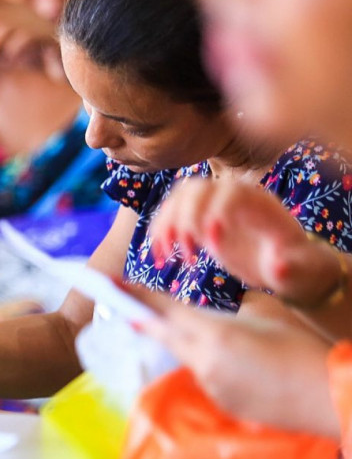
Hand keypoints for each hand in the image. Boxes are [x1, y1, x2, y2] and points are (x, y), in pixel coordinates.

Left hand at [0, 0, 62, 79]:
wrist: (71, 62)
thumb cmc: (30, 55)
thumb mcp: (2, 48)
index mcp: (11, 8)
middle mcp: (21, 10)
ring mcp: (35, 22)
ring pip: (1, 30)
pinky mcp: (47, 36)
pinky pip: (22, 40)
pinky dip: (11, 52)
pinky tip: (9, 62)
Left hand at [124, 283, 338, 437]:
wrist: (332, 398)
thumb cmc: (305, 350)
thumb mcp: (269, 315)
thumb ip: (239, 311)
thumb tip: (229, 314)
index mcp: (214, 334)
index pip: (165, 310)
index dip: (136, 296)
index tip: (109, 283)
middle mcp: (203, 362)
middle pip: (167, 335)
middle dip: (149, 321)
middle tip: (128, 308)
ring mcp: (211, 388)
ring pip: (190, 358)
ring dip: (194, 346)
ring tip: (236, 344)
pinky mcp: (223, 406)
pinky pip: (210, 380)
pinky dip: (218, 370)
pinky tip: (248, 369)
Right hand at [148, 178, 341, 305]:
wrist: (284, 266)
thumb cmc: (295, 267)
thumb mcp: (298, 269)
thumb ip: (289, 267)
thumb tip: (280, 265)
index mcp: (259, 202)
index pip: (230, 192)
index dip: (215, 211)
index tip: (211, 243)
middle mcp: (232, 197)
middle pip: (196, 189)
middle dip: (183, 218)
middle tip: (185, 250)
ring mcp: (213, 205)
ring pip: (177, 199)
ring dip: (164, 225)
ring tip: (166, 255)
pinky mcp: (199, 219)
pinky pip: (170, 215)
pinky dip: (160, 233)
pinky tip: (161, 256)